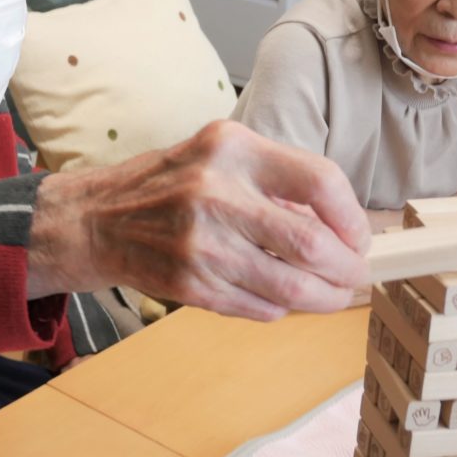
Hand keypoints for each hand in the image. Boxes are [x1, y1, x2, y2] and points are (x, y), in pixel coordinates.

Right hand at [27, 120, 370, 320]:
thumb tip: (341, 224)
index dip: (352, 217)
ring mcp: (200, 243)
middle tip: (356, 275)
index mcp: (232, 148)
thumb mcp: (219, 154)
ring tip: (333, 295)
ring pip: (290, 287)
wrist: (98, 220)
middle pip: (312, 244)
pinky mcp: (190, 285)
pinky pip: (259, 308)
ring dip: (324, 298)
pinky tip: (281, 299)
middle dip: (347, 269)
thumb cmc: (168, 183)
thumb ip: (276, 179)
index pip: (320, 181)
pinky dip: (281, 308)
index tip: (358, 236)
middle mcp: (216, 192)